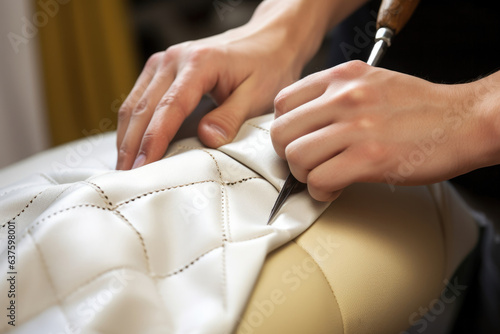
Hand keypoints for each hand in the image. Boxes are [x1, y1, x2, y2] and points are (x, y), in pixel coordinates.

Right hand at [115, 21, 302, 169]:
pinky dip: (132, 123)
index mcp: (199, 63)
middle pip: (144, 107)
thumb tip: (207, 138)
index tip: (144, 166)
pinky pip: (139, 97)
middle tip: (127, 176)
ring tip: (124, 167)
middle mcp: (175, 58)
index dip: (154, 140)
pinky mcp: (162, 68)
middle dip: (133, 145)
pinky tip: (131, 144)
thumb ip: (231, 117)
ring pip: (135, 103)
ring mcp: (165, 61)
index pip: (169, 107)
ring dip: (127, 136)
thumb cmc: (266, 65)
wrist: (267, 41)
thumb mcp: (258, 94)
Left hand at [271, 61, 495, 200]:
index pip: (283, 102)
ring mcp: (356, 127)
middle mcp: (344, 97)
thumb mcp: (371, 83)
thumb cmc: (419, 108)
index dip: (286, 128)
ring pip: (296, 157)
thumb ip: (334, 96)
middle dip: (289, 155)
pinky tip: (336, 187)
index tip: (298, 141)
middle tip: (308, 163)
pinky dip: (322, 191)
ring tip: (324, 176)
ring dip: (305, 175)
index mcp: (342, 77)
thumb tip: (303, 124)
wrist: (464, 122)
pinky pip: (319, 180)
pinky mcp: (369, 158)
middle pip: (281, 132)